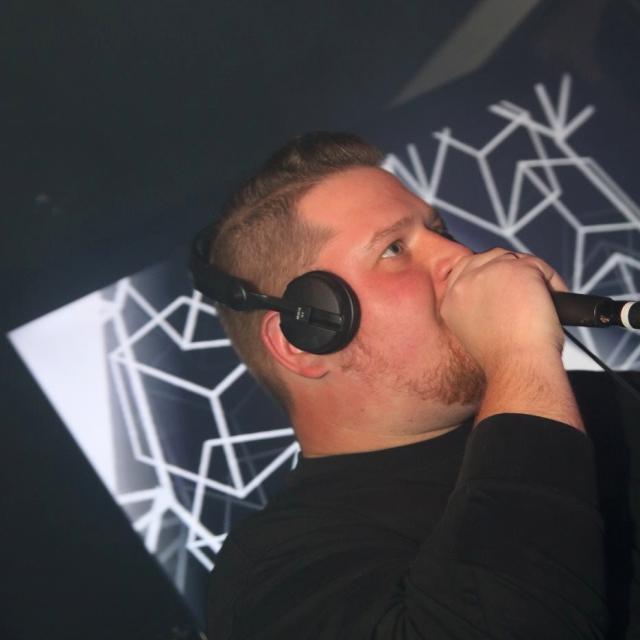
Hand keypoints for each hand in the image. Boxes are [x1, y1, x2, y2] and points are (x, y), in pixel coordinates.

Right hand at [440, 248, 567, 375]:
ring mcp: (490, 273)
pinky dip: (554, 284)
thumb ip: (478, 310)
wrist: (517, 366)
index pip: (464, 269)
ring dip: (533, 278)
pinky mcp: (518, 269)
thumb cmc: (503, 361)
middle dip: (510, 269)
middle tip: (529, 292)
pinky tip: (554, 305)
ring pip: (517, 260)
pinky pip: (541, 267)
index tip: (504, 284)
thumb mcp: (476, 333)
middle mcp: (464, 284)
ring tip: (543, 303)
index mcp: (451, 301)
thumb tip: (502, 296)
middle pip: (490, 257)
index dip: (487, 272)